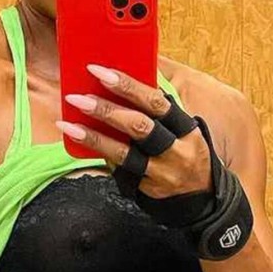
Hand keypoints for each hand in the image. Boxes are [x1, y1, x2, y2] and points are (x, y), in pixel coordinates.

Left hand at [57, 64, 254, 259]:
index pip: (157, 102)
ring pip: (124, 153)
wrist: (205, 199)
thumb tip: (128, 81)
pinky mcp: (148, 190)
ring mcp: (162, 172)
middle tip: (78, 97)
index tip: (102, 72)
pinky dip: (100, 156)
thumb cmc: (188, 153)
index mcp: (186, 128)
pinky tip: (80, 145)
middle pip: (139, 127)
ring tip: (68, 124)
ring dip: (94, 137)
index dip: (129, 86)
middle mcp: (176, 150)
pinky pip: (120, 171)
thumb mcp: (185, 130)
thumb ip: (161, 111)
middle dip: (106, 109)